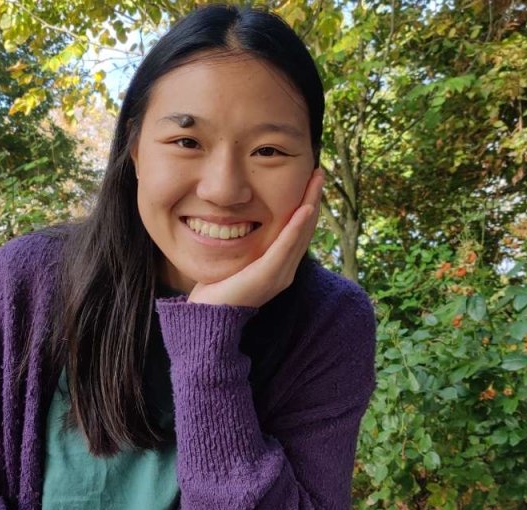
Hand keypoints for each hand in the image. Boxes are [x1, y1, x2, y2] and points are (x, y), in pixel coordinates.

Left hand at [187, 168, 324, 307]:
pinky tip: (304, 209)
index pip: (297, 230)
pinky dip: (296, 227)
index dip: (305, 204)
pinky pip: (286, 247)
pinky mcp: (268, 276)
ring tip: (316, 181)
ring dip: (310, 204)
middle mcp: (285, 270)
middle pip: (305, 228)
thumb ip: (243, 246)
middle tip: (318, 172)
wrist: (208, 320)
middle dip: (313, 198)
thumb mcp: (234, 261)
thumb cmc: (216, 292)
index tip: (308, 181)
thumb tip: (236, 223)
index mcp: (279, 266)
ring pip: (301, 233)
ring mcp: (279, 274)